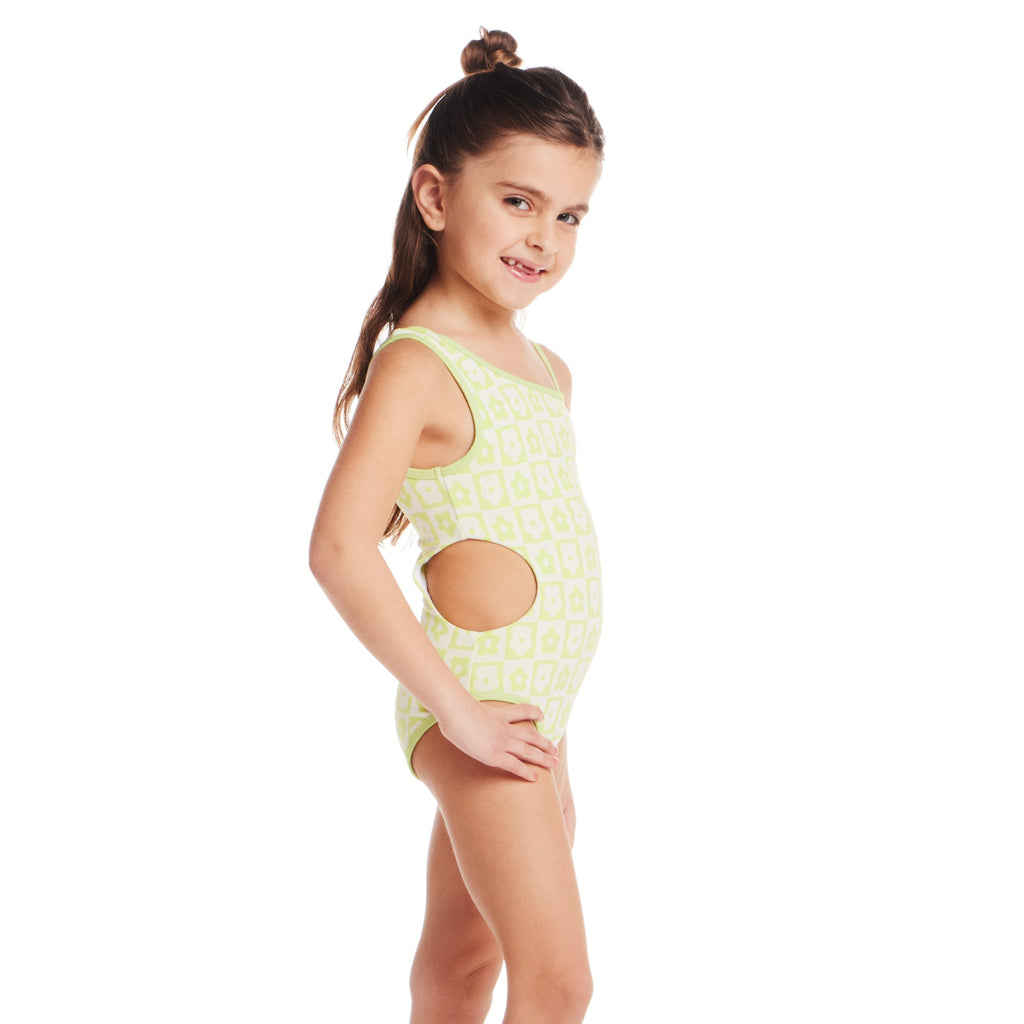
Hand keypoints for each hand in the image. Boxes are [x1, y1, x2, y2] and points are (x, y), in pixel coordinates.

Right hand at [437, 700, 559, 780]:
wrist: (456, 711)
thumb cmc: (453, 706)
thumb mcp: (464, 704)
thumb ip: (466, 708)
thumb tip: (454, 708)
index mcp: (499, 714)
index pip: (521, 711)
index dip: (534, 713)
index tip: (542, 715)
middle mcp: (504, 728)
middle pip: (531, 735)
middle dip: (544, 743)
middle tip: (555, 749)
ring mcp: (501, 742)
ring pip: (529, 751)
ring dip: (543, 757)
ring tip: (554, 763)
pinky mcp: (495, 755)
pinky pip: (515, 765)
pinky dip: (526, 772)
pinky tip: (536, 778)